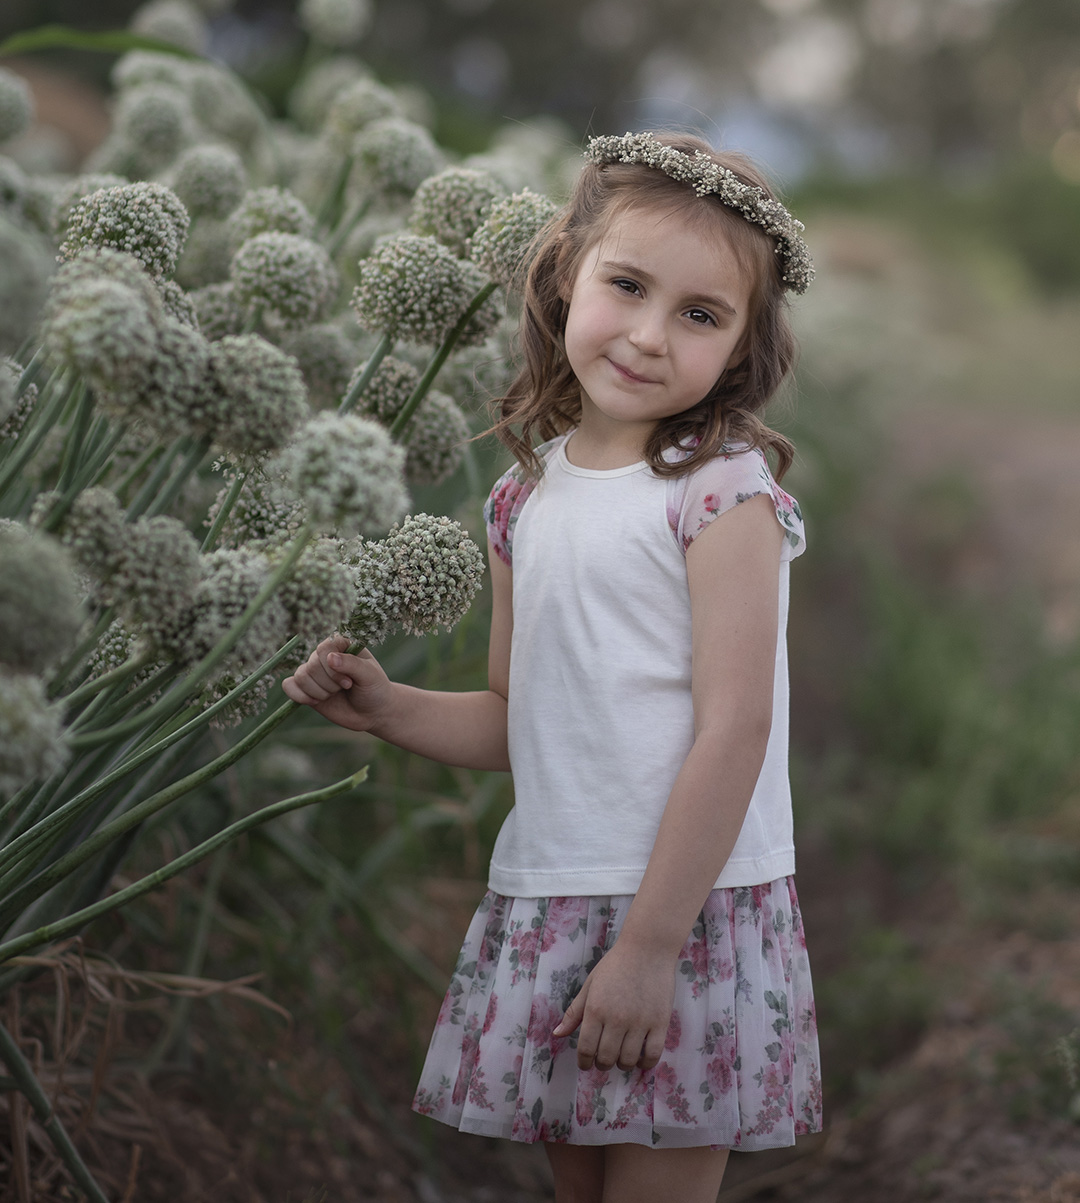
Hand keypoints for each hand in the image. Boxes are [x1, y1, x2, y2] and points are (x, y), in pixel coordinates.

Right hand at [281, 634, 393, 732]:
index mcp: (340, 644)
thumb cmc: (374, 688)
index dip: (333, 669)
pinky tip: (317, 701)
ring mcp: (314, 671)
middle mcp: (324, 654)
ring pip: (300, 677)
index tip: (349, 682)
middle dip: (329, 684)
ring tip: (335, 694)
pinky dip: (300, 696)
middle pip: (311, 666)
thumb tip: (330, 658)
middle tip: (346, 688)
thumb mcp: (370, 675)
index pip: (323, 649)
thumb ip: (352, 665)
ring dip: (319, 692)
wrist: (372, 712)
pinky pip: (289, 686)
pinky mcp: (306, 687)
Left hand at [552, 941, 675, 1072]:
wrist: (647, 948)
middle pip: (606, 1058)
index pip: (586, 1049)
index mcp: (595, 1009)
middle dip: (602, 1064)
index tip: (586, 1065)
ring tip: (621, 1058)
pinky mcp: (660, 1023)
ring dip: (622, 1065)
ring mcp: (640, 1022)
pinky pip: (652, 1054)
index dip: (584, 1062)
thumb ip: (574, 1012)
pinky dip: (645, 1063)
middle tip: (604, 1060)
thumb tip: (557, 1034)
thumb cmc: (615, 965)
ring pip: (628, 1060)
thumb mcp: (590, 985)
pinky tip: (640, 1058)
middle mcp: (616, 1019)